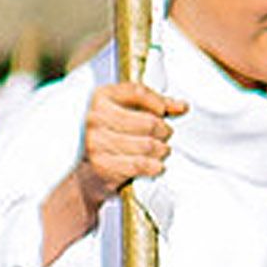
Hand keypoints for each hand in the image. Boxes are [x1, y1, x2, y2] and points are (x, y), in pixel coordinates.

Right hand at [41, 82, 186, 265]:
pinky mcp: (102, 164)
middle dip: (164, 131)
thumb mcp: (125, 114)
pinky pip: (140, 164)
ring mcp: (97, 142)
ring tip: (161, 151)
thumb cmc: (108, 139)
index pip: (137, 92)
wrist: (85, 174)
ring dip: (161, 150)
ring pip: (147, 144)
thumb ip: (153, 105)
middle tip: (164, 136)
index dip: (158, 102)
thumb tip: (181, 106)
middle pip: (148, 121)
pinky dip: (154, 166)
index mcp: (101, 97)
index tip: (165, 112)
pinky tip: (156, 165)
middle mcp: (95, 117)